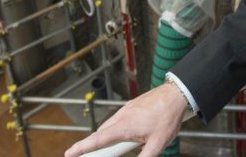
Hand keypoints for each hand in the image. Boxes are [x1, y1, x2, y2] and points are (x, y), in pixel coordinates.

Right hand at [64, 81, 189, 156]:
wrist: (176, 94)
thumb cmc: (167, 117)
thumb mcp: (158, 144)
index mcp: (124, 126)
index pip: (97, 139)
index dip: (82, 147)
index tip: (69, 153)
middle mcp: (121, 116)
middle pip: (101, 134)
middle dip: (93, 146)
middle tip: (88, 156)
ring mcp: (126, 110)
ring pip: (109, 126)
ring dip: (106, 138)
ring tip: (112, 149)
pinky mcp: (131, 107)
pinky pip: (118, 120)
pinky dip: (115, 130)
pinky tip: (127, 136)